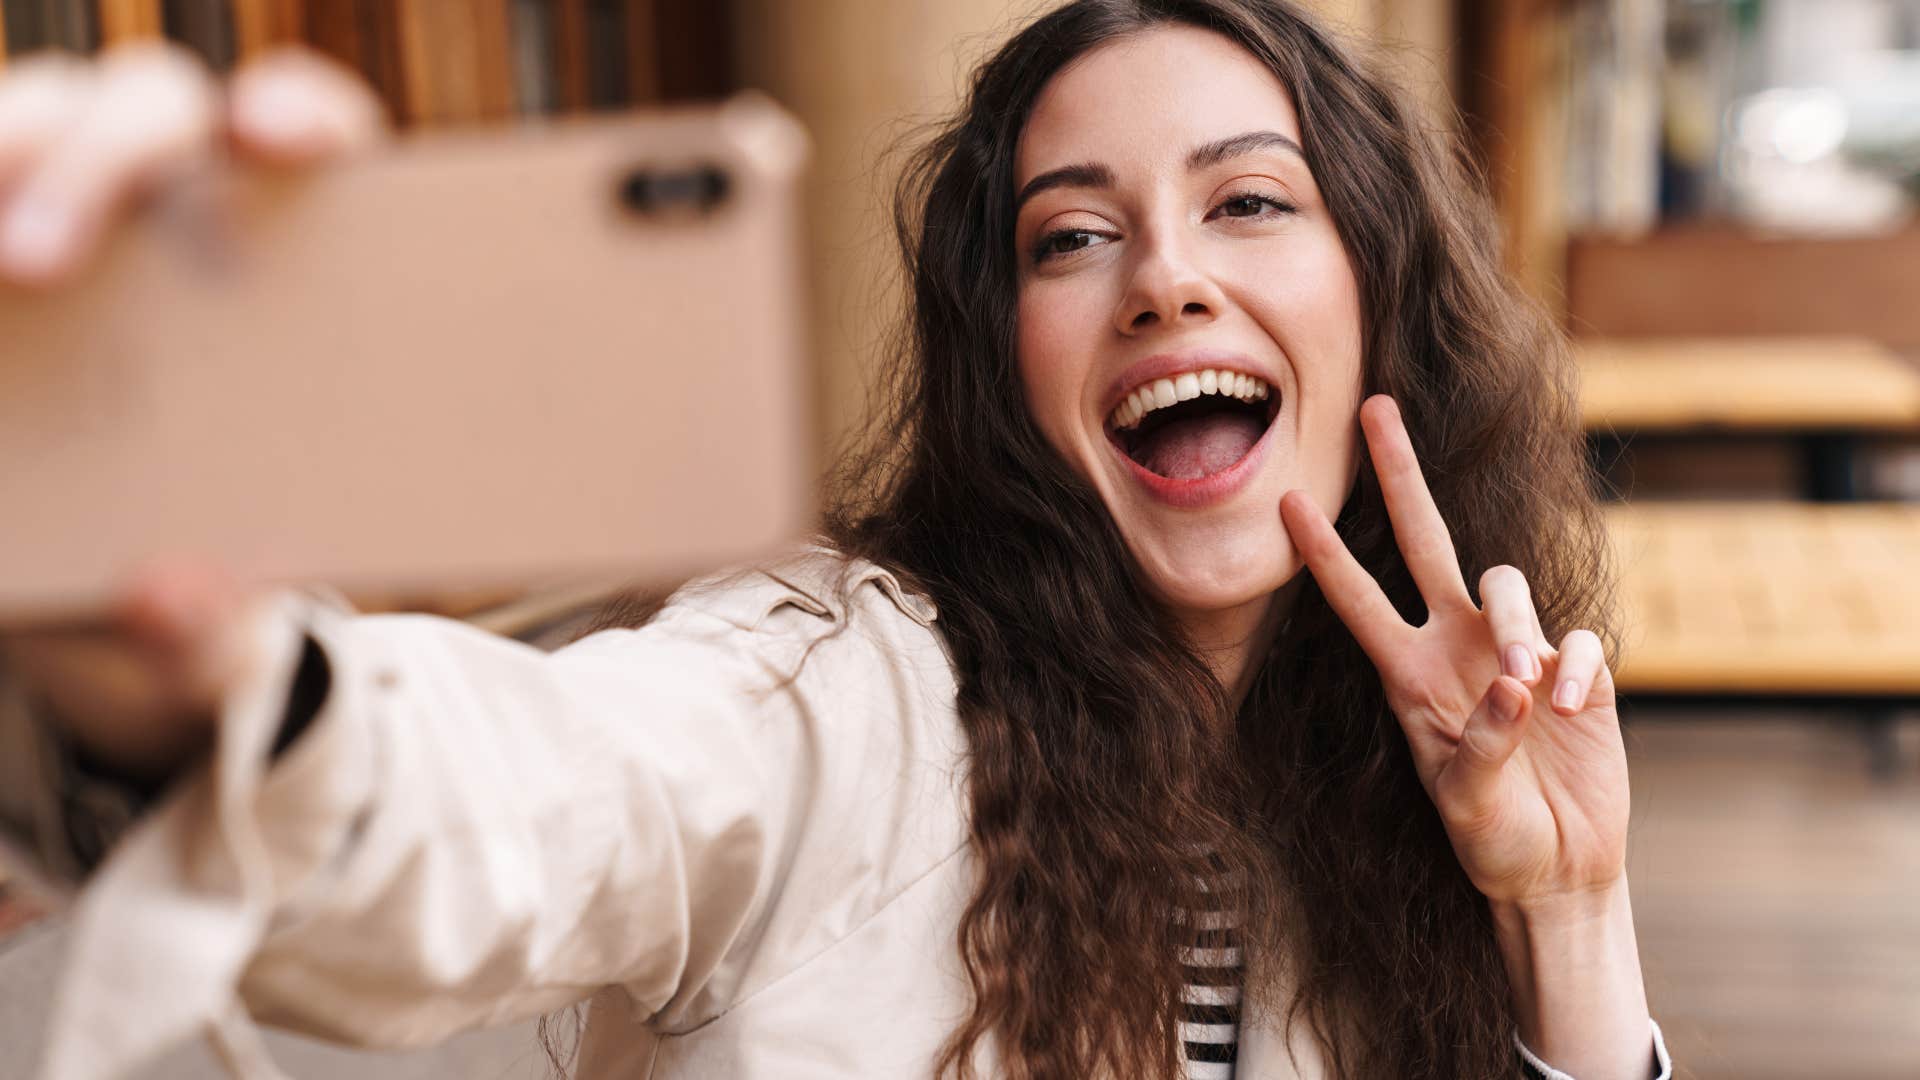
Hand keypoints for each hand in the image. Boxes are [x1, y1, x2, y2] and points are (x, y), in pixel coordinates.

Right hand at [0, 41, 374, 774]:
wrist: (116, 626)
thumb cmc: (207, 590)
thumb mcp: (214, 633)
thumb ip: (206, 630)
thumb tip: (165, 597)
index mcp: (294, 269)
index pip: (315, 134)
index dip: (298, 111)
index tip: (274, 141)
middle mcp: (180, 211)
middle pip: (151, 113)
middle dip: (92, 163)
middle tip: (35, 264)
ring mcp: (66, 212)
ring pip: (35, 117)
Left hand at [1278, 395, 1628, 907]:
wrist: (1557, 871)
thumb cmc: (1494, 843)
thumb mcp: (1469, 805)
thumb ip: (1484, 744)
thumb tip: (1515, 681)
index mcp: (1408, 677)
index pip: (1357, 601)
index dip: (1323, 553)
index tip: (1285, 502)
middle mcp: (1454, 649)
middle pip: (1424, 540)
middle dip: (1399, 474)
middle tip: (1375, 408)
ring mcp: (1516, 652)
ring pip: (1503, 584)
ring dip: (1515, 624)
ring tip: (1529, 688)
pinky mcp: (1577, 670)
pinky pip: (1576, 638)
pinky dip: (1576, 666)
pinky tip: (1572, 710)